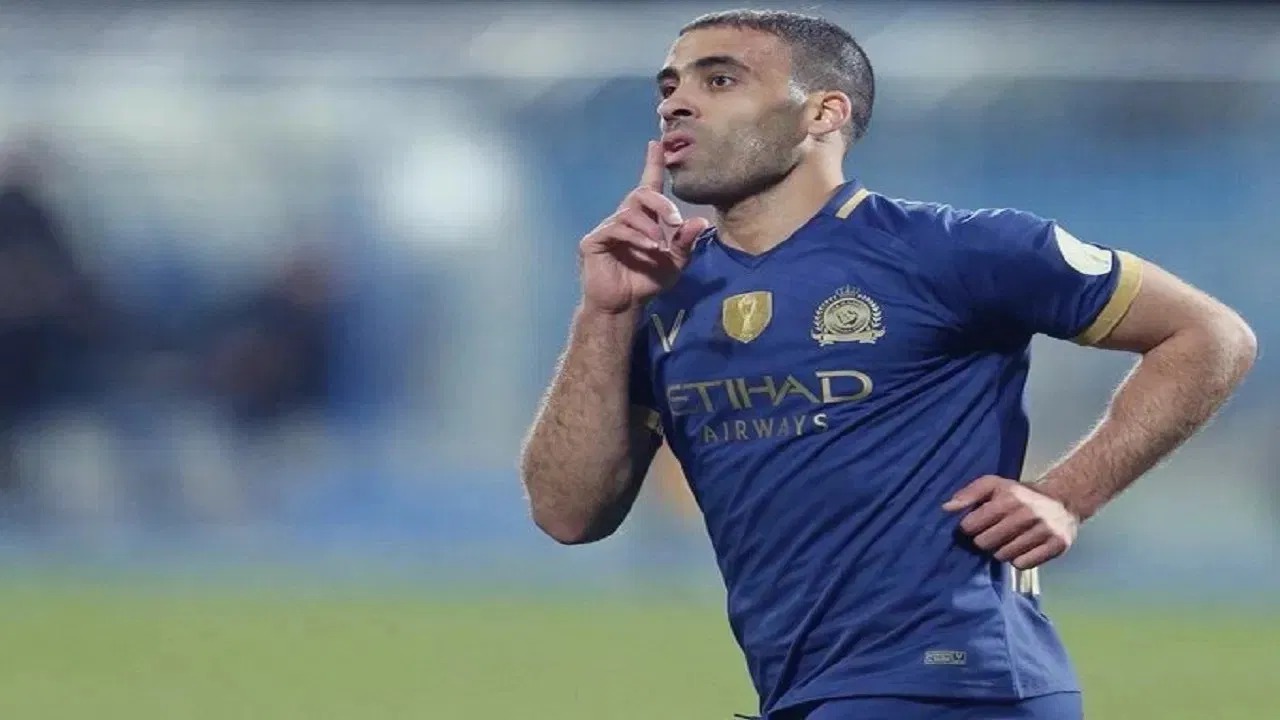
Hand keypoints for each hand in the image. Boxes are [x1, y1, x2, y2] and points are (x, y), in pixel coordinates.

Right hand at [579, 141, 710, 314]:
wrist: (623, 305)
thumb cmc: (646, 282)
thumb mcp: (674, 264)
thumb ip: (686, 243)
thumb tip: (700, 221)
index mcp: (643, 219)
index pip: (648, 186)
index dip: (652, 164)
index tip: (656, 143)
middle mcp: (624, 218)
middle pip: (641, 193)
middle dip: (661, 203)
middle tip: (675, 220)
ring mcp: (607, 228)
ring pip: (630, 212)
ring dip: (650, 227)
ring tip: (659, 246)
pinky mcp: (594, 241)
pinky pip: (617, 228)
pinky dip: (636, 237)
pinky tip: (648, 248)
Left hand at [943, 475, 1079, 569]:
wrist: (1063, 501)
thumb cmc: (1020, 494)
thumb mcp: (994, 485)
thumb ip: (969, 493)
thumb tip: (947, 508)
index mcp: (1009, 497)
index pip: (972, 525)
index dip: (969, 527)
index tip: (975, 525)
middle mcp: (1027, 513)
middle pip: (985, 543)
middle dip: (984, 541)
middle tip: (992, 534)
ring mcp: (1044, 530)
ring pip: (1003, 556)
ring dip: (1001, 551)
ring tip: (1008, 540)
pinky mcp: (1057, 545)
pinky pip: (1023, 564)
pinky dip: (1018, 560)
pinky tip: (1022, 549)